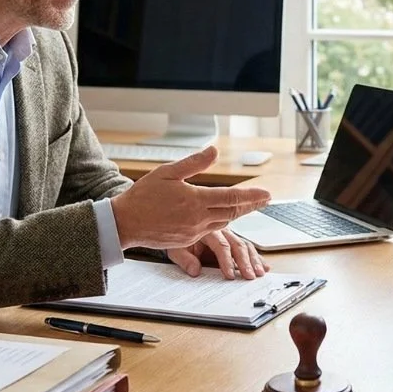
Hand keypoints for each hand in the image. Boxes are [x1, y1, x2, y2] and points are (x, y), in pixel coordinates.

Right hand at [112, 146, 270, 247]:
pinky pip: (210, 231)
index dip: (252, 196)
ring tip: (248, 206)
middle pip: (233, 213)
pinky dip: (221, 223)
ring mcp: (193, 232)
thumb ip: (194, 163)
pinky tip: (223, 217)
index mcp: (195, 201)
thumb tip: (214, 151)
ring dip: (238, 214)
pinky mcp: (187, 241)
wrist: (125, 223)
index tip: (267, 194)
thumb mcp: (168, 172)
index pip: (232, 198)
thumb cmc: (143, 196)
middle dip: (251, 206)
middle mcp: (198, 219)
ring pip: (223, 223)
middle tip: (265, 200)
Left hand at [166, 228, 267, 279]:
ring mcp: (230, 236)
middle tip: (249, 276)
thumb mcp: (175, 248)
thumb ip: (184, 259)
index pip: (221, 245)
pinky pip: (248, 248)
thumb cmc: (180, 239)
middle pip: (237, 245)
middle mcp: (222, 231)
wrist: (180, 226)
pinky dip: (257, 258)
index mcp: (208, 230)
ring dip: (254, 260)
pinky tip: (264, 267)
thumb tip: (195, 271)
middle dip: (245, 262)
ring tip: (259, 274)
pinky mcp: (234, 242)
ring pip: (246, 245)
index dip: (226, 261)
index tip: (229, 275)